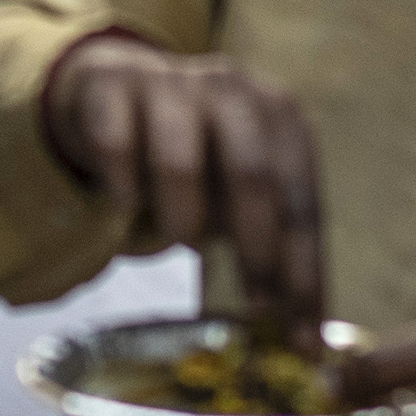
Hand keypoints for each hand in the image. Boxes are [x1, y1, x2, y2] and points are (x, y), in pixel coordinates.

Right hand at [41, 34, 328, 321]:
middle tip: (253, 306)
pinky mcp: (111, 87)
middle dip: (257, 251)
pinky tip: (128, 204)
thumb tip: (298, 333)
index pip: (301, 202)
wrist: (115, 90)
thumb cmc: (194, 157)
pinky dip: (124, 189)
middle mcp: (231, 89)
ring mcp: (169, 81)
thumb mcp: (236, 191)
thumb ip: (265, 244)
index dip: (304, 271)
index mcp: (278, 115)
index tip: (301, 333)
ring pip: (180, 163)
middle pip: (252, 176)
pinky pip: (117, 149)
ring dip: (183, 218)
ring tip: (181, 240)